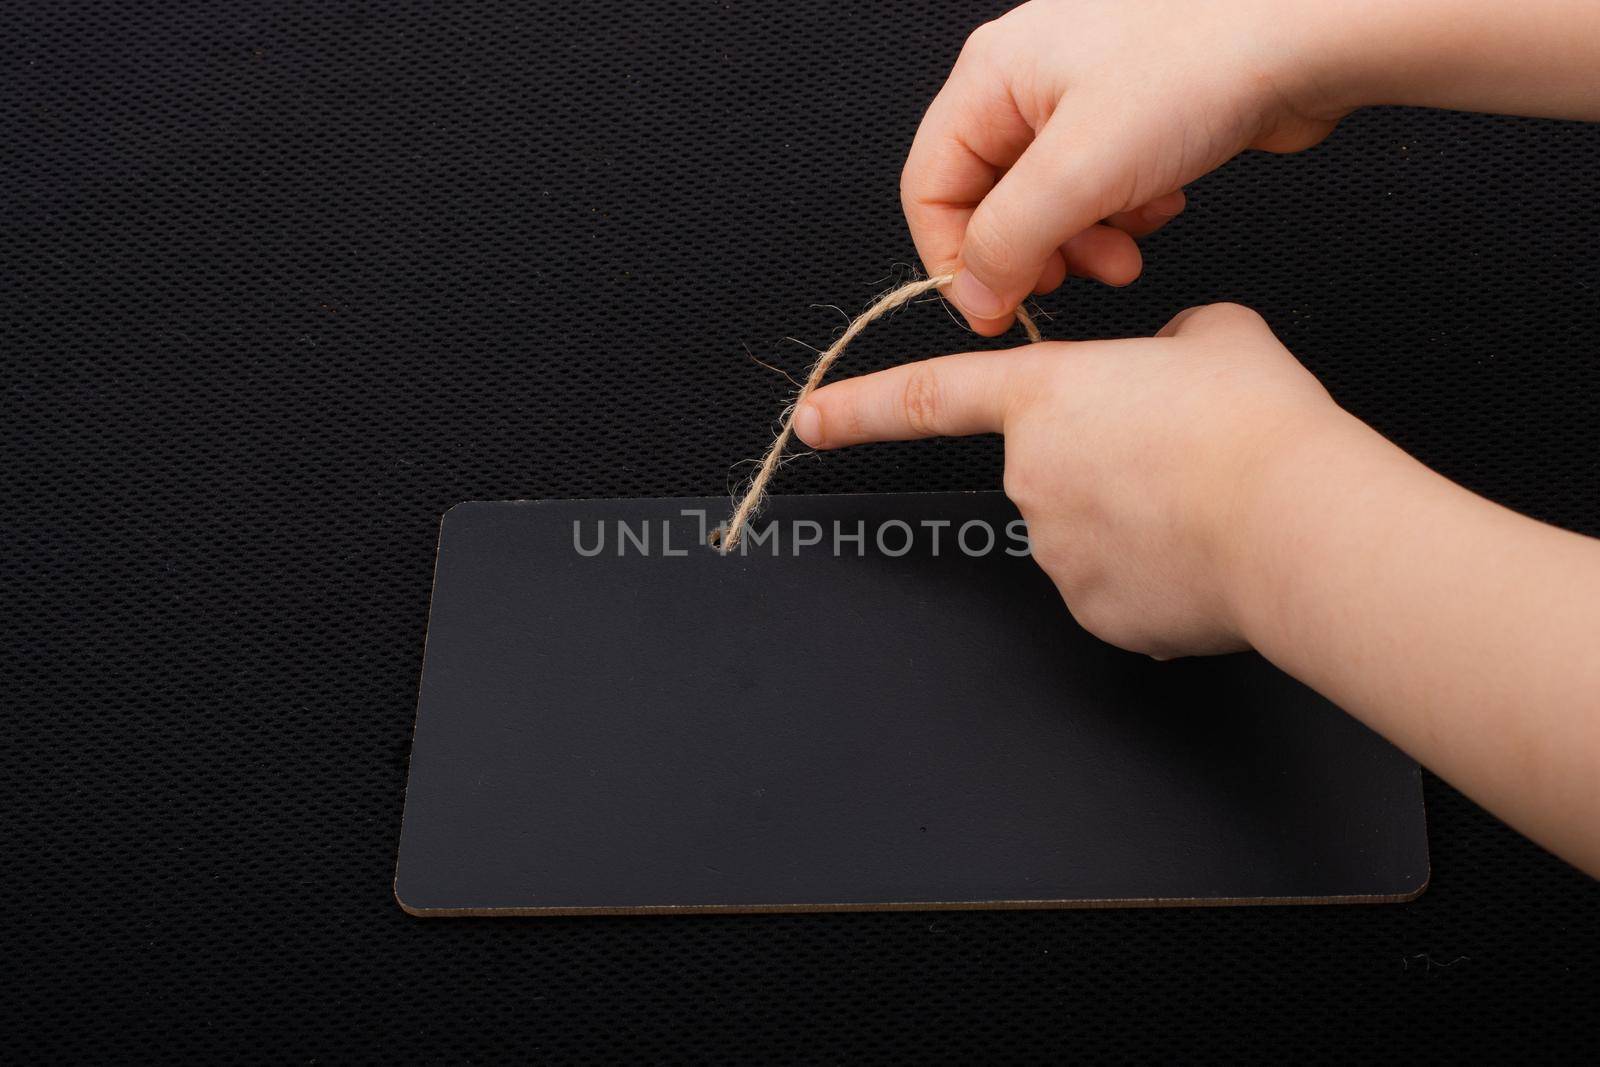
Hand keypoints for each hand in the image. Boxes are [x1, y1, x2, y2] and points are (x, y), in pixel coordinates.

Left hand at [792, 302, 1343, 657]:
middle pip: (1050, 468)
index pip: (927, 396)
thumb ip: (1167, 344)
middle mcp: (1031, 476)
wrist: (1297, 521)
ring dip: (1132, 519)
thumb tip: (1170, 365)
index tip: (809, 420)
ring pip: (1086, 529)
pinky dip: (1153, 576)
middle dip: (1103, 465)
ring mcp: (1056, 551)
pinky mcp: (1094, 613)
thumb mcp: (1215, 335)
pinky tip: (1203, 558)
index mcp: (1044, 396)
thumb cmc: (1255, 426)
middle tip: (1180, 460)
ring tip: (1204, 507)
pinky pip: (1115, 585)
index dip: (860, 408)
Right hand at [905, 0, 1344, 332]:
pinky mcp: (1135, 113)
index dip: (953, 260)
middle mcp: (1027, 80)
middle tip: (1069, 284)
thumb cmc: (1197, 71)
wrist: (1310, 31)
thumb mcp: (1076, 173)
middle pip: (990, 198)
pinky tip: (1162, 209)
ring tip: (1127, 256)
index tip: (993, 313)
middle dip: (1031, 253)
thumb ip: (1006, 243)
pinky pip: (1099, 186)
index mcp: (990, 76)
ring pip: (1048, 200)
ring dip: (1081, 242)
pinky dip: (1122, 213)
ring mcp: (1083, 94)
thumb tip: (973, 298)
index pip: (931, 187)